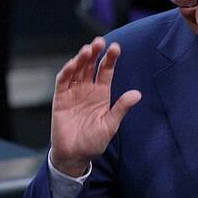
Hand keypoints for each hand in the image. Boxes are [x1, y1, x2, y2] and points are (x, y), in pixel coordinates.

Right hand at [50, 37, 140, 175]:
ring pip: (77, 70)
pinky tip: (73, 64)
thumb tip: (137, 94)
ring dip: (81, 59)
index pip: (106, 71)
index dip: (110, 59)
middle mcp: (88, 89)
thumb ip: (121, 108)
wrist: (75, 155)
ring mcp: (73, 92)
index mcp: (102, 94)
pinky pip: (63, 82)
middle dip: (95, 53)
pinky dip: (67, 72)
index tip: (116, 48)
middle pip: (91, 66)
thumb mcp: (111, 125)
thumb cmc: (94, 141)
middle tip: (100, 41)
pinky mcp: (60, 98)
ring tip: (88, 49)